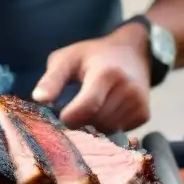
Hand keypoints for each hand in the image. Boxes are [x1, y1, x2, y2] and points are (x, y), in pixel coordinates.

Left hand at [31, 23, 150, 132]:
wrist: (133, 51)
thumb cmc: (94, 55)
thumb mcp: (68, 58)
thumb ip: (52, 79)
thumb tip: (38, 99)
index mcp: (106, 73)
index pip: (87, 107)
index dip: (70, 117)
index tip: (61, 115)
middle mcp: (127, 89)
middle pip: (95, 121)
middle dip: (80, 121)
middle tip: (73, 109)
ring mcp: (138, 103)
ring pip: (106, 130)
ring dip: (92, 125)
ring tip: (89, 107)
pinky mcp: (144, 114)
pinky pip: (118, 131)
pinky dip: (106, 126)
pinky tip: (104, 110)